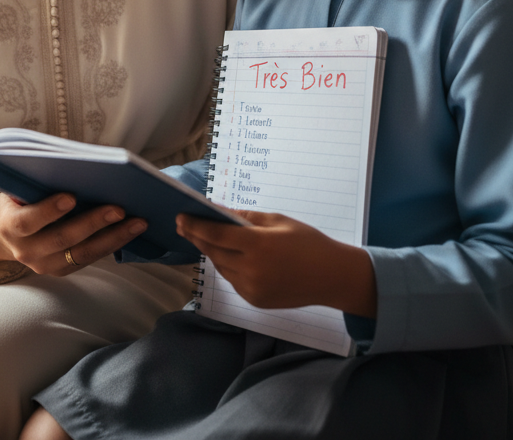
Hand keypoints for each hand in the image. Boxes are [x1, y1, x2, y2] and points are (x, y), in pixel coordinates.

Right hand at [0, 192, 146, 275]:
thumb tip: (73, 166)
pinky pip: (89, 258)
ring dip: (113, 238)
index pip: (28, 221)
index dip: (48, 210)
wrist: (3, 232)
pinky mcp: (61, 271)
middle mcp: (26, 251)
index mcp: (10, 226)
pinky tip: (130, 231)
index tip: (71, 196)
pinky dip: (112, 244)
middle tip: (118, 209)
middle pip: (62, 239)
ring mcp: (45, 265)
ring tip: (137, 222)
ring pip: (82, 254)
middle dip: (93, 223)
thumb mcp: (17, 189)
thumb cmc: (17, 199)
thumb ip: (36, 183)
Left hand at [177, 210, 376, 316]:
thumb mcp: (278, 221)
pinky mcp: (255, 300)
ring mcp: (252, 288)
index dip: (195, 225)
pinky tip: (224, 255)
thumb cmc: (307, 242)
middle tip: (183, 225)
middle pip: (213, 251)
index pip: (216, 233)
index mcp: (258, 245)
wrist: (332, 277)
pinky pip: (233, 280)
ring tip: (201, 237)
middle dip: (196, 237)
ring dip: (211, 252)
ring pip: (221, 267)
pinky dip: (226, 266)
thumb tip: (221, 212)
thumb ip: (247, 218)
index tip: (180, 217)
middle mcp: (252, 269)